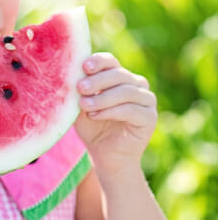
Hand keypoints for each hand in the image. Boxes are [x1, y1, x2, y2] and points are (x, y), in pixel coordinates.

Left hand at [75, 52, 156, 177]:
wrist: (106, 157)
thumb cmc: (93, 130)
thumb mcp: (82, 109)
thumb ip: (79, 93)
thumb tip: (70, 75)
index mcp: (119, 78)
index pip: (111, 62)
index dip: (98, 62)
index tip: (83, 66)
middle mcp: (136, 85)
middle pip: (119, 74)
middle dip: (97, 80)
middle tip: (80, 88)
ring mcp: (146, 100)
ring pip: (125, 91)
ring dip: (102, 98)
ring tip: (84, 106)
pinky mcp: (150, 117)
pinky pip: (131, 109)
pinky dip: (111, 111)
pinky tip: (95, 116)